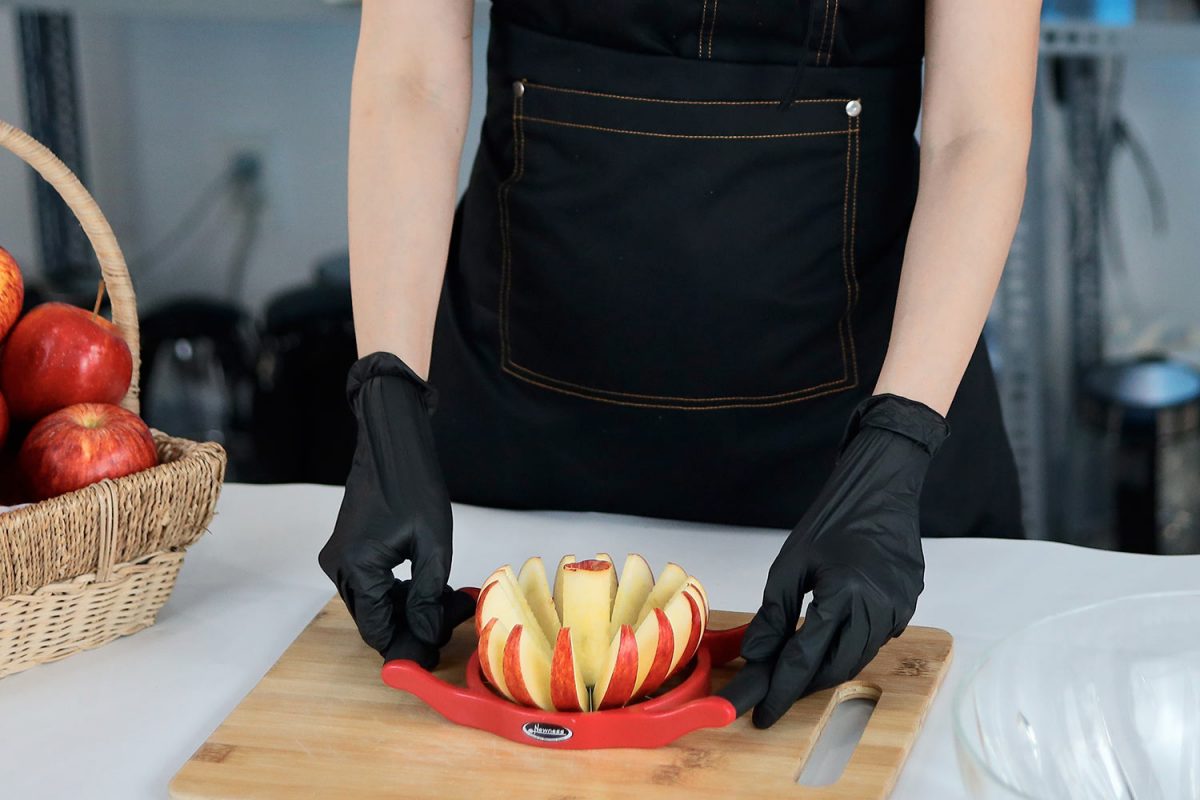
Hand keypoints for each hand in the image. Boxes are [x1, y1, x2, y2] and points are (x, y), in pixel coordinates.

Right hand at [319, 352, 472, 668]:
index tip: (436, 654)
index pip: (378, 628)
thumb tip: (427, 633)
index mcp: (357, 568)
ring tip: (452, 599)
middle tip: (455, 617)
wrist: (392, 445)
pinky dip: (399, 592)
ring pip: (375, 604)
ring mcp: (340, 558)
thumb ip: (428, 595)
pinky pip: (371, 585)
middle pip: (375, 618)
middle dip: (415, 624)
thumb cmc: (413, 484)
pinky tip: (430, 587)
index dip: (408, 645)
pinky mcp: (348, 550)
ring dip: (410, 608)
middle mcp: (340, 568)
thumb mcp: (432, 544)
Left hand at [719, 394, 948, 727]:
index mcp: (843, 595)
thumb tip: (755, 655)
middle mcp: (877, 608)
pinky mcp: (908, 606)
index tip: (761, 714)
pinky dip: (850, 646)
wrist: (881, 490)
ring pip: (858, 658)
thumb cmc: (833, 520)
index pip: (805, 658)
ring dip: (827, 667)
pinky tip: (832, 637)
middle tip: (776, 690)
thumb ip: (774, 613)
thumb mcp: (791, 564)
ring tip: (799, 666)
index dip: (780, 690)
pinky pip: (875, 640)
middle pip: (836, 668)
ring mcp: (898, 609)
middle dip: (804, 684)